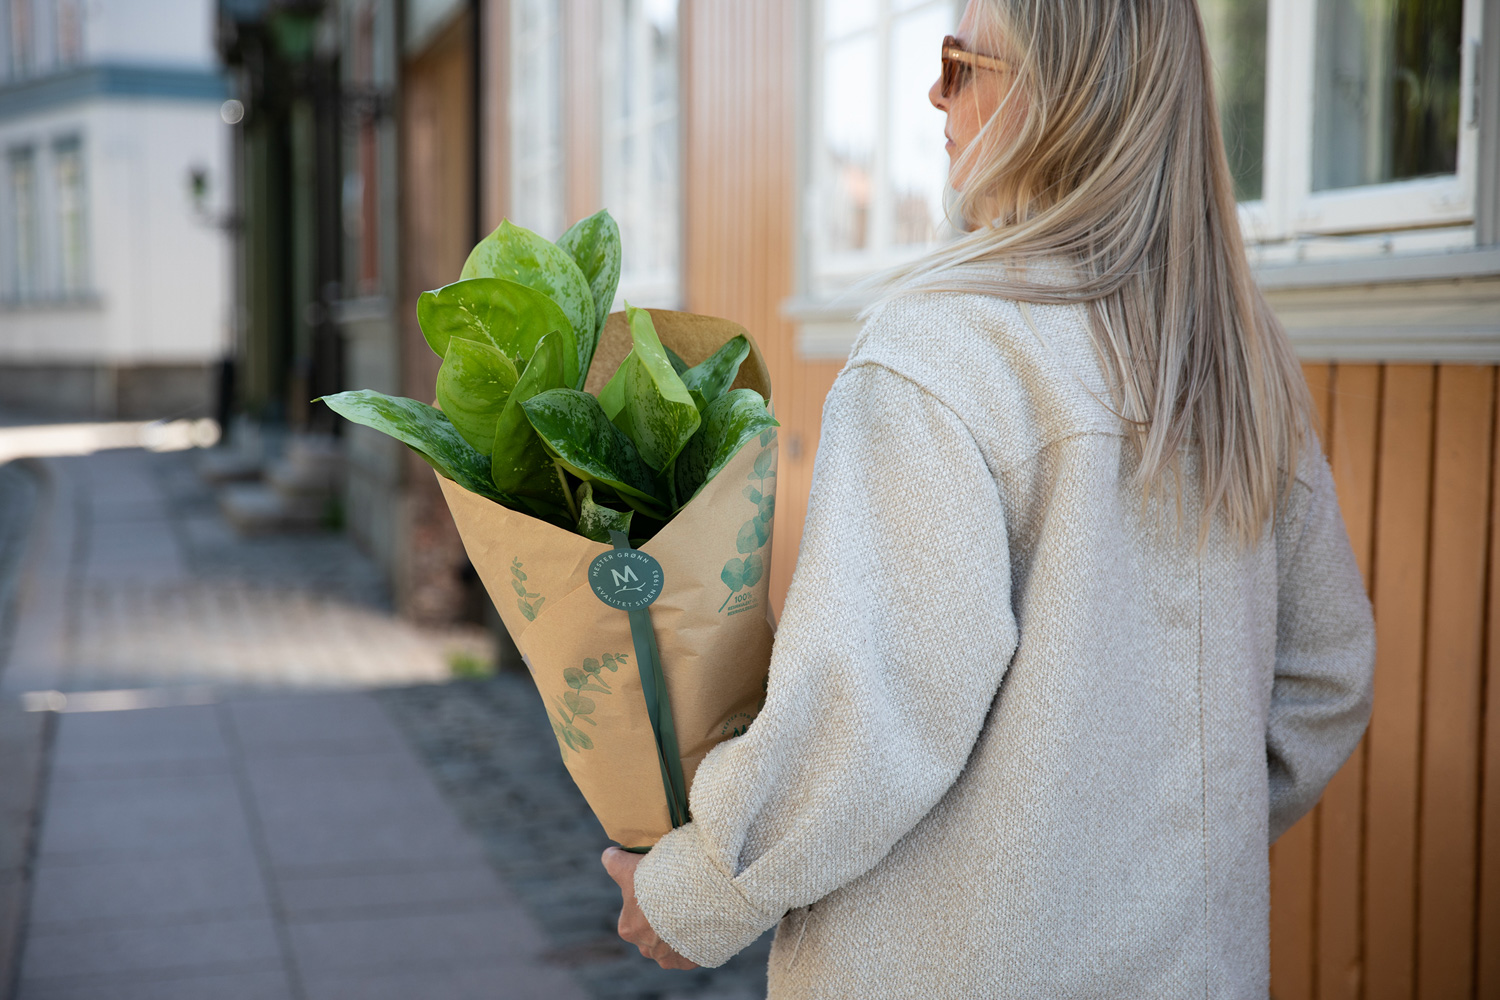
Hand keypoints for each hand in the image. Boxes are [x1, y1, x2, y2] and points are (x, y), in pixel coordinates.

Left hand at [602, 846, 699, 969]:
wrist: (696, 896)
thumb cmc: (659, 882)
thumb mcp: (630, 867)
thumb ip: (614, 862)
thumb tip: (608, 856)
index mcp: (628, 929)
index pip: (634, 915)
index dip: (646, 899)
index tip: (660, 888)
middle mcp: (646, 948)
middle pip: (652, 933)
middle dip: (662, 920)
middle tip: (677, 897)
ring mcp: (669, 957)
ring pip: (671, 946)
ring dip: (678, 934)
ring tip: (692, 911)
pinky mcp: (689, 961)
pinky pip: (691, 953)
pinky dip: (695, 943)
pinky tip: (701, 924)